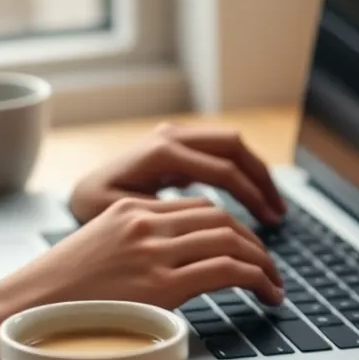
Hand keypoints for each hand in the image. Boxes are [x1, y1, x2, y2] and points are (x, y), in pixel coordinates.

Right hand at [0, 197, 283, 359]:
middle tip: (269, 266)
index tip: (246, 248)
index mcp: (127, 208)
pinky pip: (226, 270)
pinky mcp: (159, 283)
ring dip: (262, 261)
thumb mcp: (93, 254)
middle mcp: (143, 221)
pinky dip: (257, 277)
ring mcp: (151, 250)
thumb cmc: (48, 298)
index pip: (199, 208)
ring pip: (231, 240)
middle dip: (254, 242)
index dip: (232, 227)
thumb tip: (162, 273)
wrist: (12, 315)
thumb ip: (131, 251)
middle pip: (221, 218)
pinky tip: (268, 292)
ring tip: (275, 283)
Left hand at [69, 123, 286, 225]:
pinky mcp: (179, 144)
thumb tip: (210, 219)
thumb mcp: (127, 215)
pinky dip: (240, 172)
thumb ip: (167, 213)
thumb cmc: (97, 209)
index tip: (269, 223)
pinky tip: (251, 200)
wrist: (80, 192)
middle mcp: (171, 135)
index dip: (252, 197)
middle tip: (278, 213)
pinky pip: (219, 151)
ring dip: (255, 173)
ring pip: (231, 144)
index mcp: (162, 152)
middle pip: (234, 146)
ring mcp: (175, 135)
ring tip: (272, 208)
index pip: (223, 170)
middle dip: (262, 179)